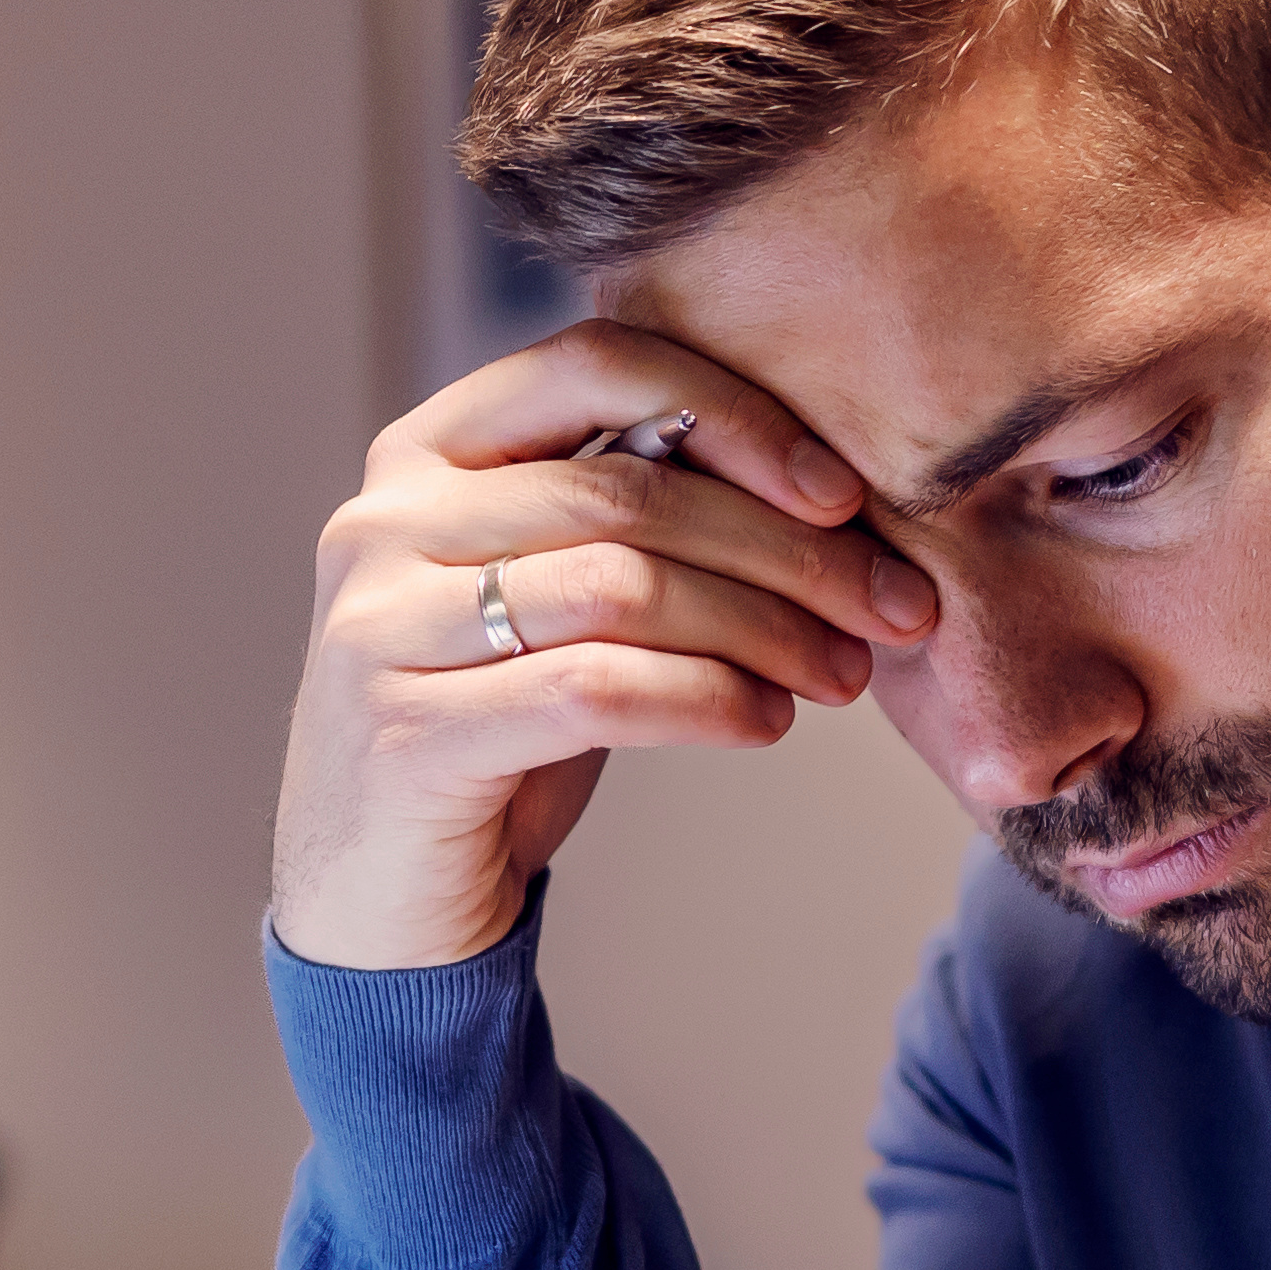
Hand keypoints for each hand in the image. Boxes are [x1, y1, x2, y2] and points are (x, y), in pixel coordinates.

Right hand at [271, 323, 942, 970]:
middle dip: (788, 548)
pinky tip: (765, 721)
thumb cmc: (493, 733)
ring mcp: (381, 627)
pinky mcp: (405, 733)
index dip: (734, 412)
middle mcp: (384, 522)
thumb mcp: (553, 601)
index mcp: (424, 454)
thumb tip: (820, 484)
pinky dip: (706, 701)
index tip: (842, 491)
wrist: (379, 904)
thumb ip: (632, 520)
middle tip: (891, 604)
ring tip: (841, 673)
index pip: (593, 365)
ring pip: (623, 589)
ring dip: (765, 631)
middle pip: (628, 492)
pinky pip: (597, 691)